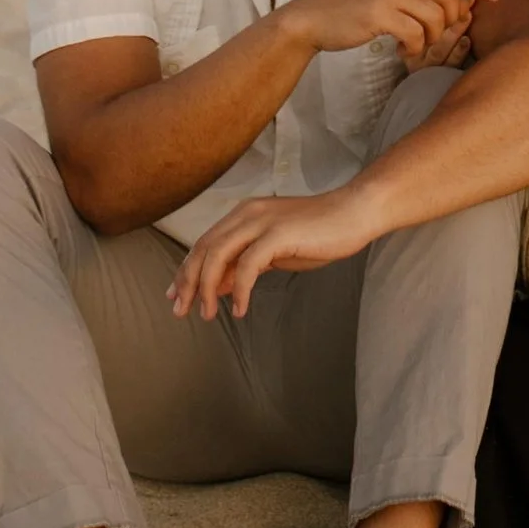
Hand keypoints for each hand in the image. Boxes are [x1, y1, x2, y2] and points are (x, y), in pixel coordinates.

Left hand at [170, 185, 372, 319]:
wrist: (352, 214)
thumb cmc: (317, 234)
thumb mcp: (274, 252)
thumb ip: (245, 263)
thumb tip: (217, 286)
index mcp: (243, 214)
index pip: (204, 243)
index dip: (186, 270)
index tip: (175, 295)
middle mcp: (246, 213)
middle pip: (204, 248)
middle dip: (188, 281)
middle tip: (180, 310)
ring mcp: (262, 221)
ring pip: (218, 255)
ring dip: (207, 287)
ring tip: (208, 314)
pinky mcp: (278, 233)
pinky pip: (248, 265)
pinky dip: (239, 289)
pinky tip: (239, 309)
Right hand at [277, 0, 497, 66]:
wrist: (312, 18)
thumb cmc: (352, 4)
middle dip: (451, 20)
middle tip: (435, 34)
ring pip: (436, 16)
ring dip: (431, 37)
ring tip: (415, 43)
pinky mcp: (378, 13)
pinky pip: (416, 34)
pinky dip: (414, 47)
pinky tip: (401, 50)